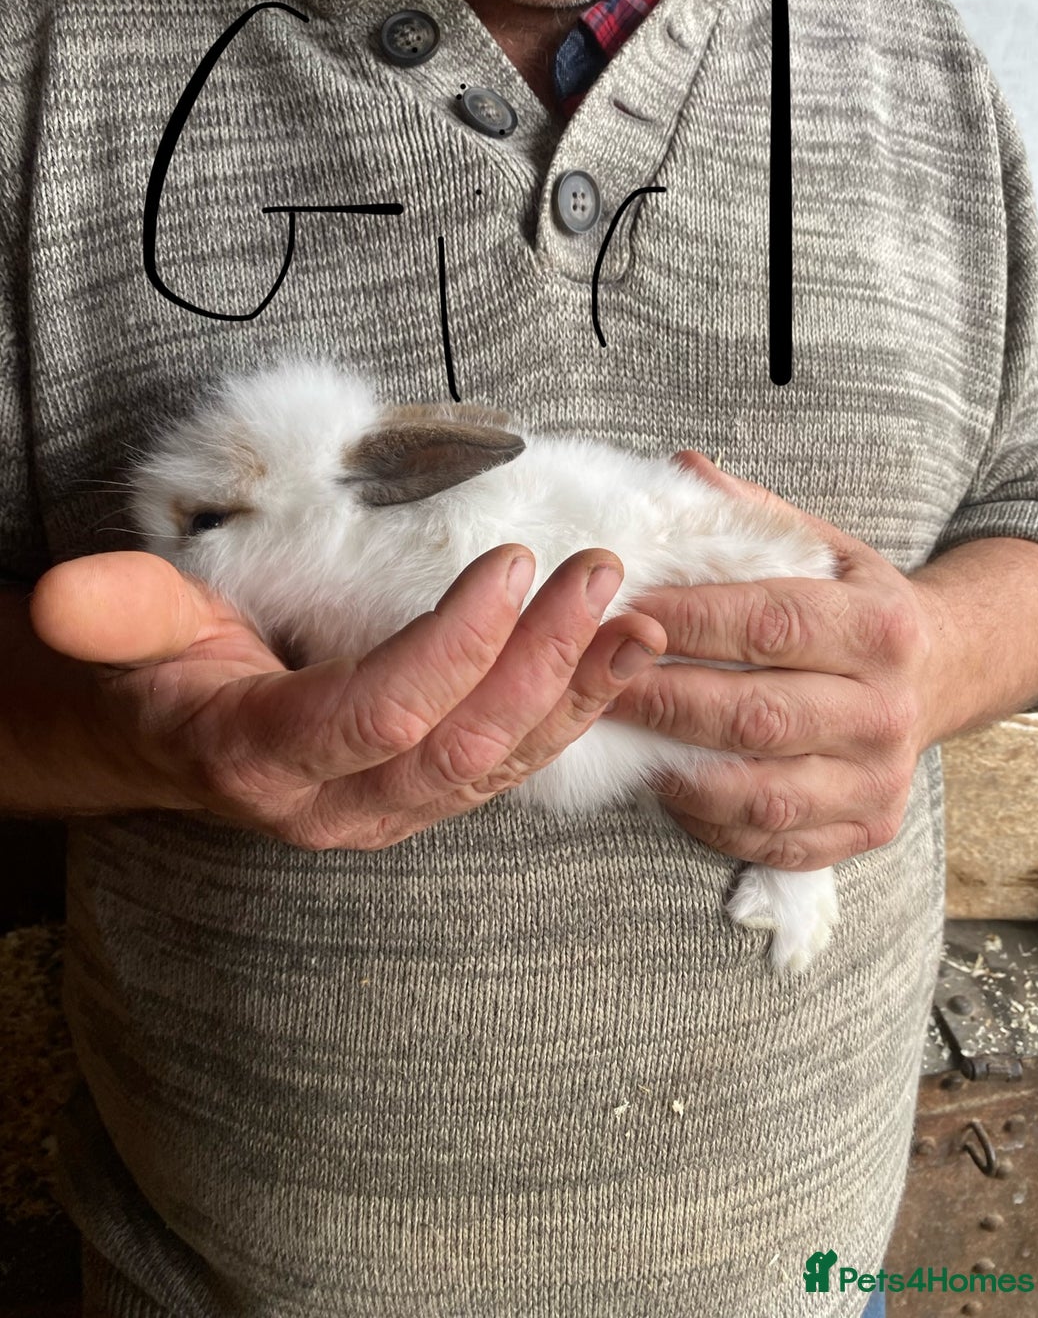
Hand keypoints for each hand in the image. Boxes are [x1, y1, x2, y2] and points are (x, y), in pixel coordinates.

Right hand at [29, 546, 665, 850]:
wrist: (165, 740)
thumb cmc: (156, 672)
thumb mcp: (129, 631)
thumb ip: (116, 613)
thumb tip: (63, 601)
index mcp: (263, 757)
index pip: (378, 713)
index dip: (452, 645)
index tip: (513, 562)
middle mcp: (337, 803)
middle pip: (463, 750)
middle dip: (544, 665)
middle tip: (601, 577)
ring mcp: (389, 809)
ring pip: (502, 770)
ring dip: (579, 697)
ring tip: (640, 624)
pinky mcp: (424, 797)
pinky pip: (509, 768)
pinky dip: (569, 716)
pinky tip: (614, 663)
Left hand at [602, 451, 948, 870]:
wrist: (942, 672)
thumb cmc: (857, 606)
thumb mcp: (826, 545)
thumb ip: (751, 516)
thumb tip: (678, 469)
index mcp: (880, 627)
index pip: (770, 624)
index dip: (687, 621)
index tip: (620, 609)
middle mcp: (887, 710)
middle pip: (755, 716)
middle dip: (658, 698)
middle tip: (589, 678)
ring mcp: (877, 780)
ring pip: (756, 791)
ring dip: (671, 768)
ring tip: (618, 735)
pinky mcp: (862, 829)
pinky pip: (766, 839)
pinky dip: (703, 818)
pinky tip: (662, 783)